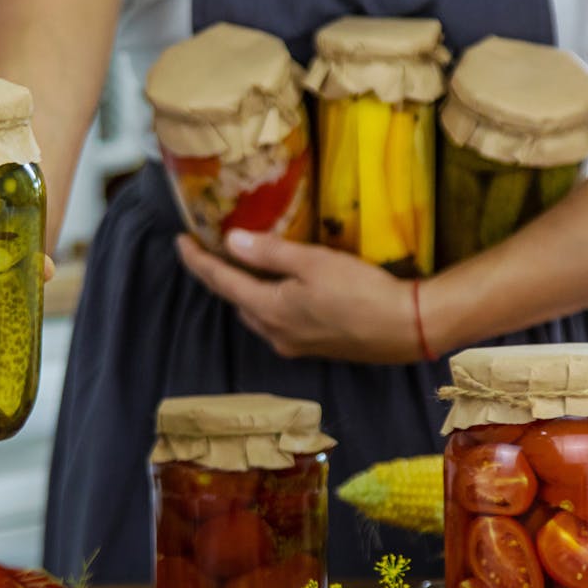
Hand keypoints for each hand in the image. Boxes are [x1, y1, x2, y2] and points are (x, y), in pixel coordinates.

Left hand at [175, 229, 420, 363]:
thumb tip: (230, 241)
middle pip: (235, 300)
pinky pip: (276, 321)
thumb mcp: (313, 263)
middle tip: (208, 248)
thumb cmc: (361, 292)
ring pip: (255, 313)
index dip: (197, 260)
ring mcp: (293, 345)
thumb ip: (269, 253)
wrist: (406, 329)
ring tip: (240, 264)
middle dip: (218, 275)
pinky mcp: (313, 347)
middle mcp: (273, 333)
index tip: (180, 240)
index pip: (220, 282)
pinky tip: (278, 288)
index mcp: (268, 310)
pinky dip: (266, 301)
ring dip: (243, 290)